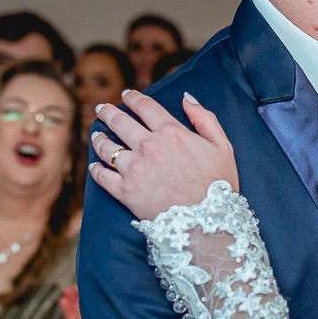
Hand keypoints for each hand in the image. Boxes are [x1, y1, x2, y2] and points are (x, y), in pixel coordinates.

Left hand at [89, 91, 238, 220]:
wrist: (206, 224)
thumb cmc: (218, 186)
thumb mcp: (222, 146)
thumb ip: (205, 118)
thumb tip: (186, 97)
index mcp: (171, 132)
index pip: (145, 106)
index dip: (133, 97)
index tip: (127, 95)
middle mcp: (148, 146)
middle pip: (119, 121)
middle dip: (108, 111)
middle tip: (102, 109)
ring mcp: (134, 169)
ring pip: (106, 147)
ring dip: (99, 138)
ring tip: (97, 135)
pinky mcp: (124, 191)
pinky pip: (102, 176)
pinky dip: (96, 169)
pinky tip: (95, 165)